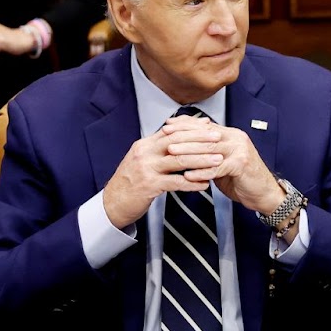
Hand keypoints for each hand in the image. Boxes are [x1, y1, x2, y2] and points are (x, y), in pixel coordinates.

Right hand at [101, 117, 220, 229]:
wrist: (111, 203)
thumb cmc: (130, 182)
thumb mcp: (142, 160)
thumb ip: (158, 148)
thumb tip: (178, 137)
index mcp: (144, 144)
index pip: (171, 130)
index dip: (191, 128)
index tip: (209, 126)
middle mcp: (144, 153)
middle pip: (177, 141)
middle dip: (200, 140)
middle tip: (218, 139)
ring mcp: (146, 169)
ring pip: (179, 160)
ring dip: (201, 160)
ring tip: (218, 160)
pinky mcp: (149, 185)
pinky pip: (175, 182)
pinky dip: (192, 183)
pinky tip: (205, 184)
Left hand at [163, 117, 283, 213]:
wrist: (264, 193)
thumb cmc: (241, 178)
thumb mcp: (222, 160)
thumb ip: (208, 152)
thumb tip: (184, 145)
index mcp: (230, 134)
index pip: (204, 124)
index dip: (185, 124)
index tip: (167, 126)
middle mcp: (236, 138)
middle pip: (205, 134)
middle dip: (183, 136)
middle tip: (165, 138)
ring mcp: (240, 150)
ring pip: (210, 149)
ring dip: (188, 151)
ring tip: (172, 153)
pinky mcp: (242, 165)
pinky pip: (218, 168)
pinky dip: (201, 172)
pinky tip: (188, 175)